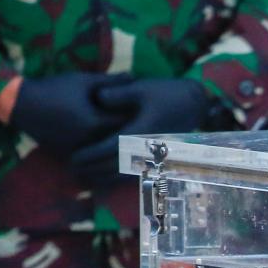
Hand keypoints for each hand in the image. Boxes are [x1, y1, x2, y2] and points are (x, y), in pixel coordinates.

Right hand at [7, 73, 131, 150]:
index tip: (146, 113)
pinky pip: (93, 158)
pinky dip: (103, 153)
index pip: (127, 126)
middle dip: (131, 136)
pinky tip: (109, 145)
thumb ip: (111, 81)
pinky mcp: (70, 154)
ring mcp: (80, 150)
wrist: (20, 104)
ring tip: (129, 137)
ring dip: (118, 146)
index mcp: (96, 124)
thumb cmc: (54, 89)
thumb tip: (134, 76)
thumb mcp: (83, 81)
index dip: (139, 121)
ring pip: (107, 153)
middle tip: (143, 128)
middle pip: (120, 143)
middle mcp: (90, 142)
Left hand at [70, 78, 209, 183]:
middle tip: (73, 170)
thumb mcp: (141, 88)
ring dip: (104, 178)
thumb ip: (119, 93)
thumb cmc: (166, 94)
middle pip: (114, 165)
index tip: (74, 158)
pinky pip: (136, 172)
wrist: (193, 105)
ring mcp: (152, 155)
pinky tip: (107, 179)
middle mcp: (144, 147)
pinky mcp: (157, 157)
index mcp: (138, 131)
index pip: (109, 148)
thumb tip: (97, 97)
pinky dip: (119, 179)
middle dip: (92, 170)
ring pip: (124, 173)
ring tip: (86, 178)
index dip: (90, 155)